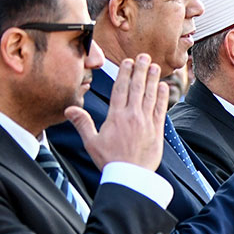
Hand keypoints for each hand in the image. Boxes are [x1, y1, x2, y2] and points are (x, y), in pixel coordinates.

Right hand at [63, 54, 167, 170]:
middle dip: (141, 70)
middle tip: (144, 56)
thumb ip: (82, 123)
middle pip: (137, 87)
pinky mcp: (157, 131)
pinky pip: (161, 109)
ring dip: (153, 79)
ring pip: (150, 95)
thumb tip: (69, 109)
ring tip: (155, 66)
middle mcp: (132, 116)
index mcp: (115, 116)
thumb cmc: (109, 160)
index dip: (125, 73)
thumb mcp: (91, 142)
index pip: (120, 89)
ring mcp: (146, 122)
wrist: (130, 177)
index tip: (128, 62)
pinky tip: (164, 86)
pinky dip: (162, 97)